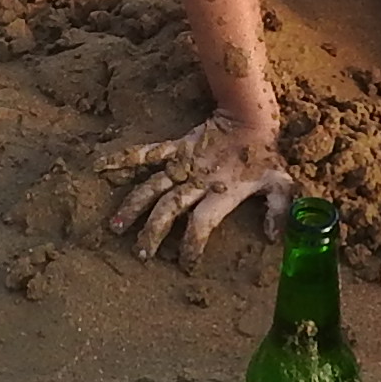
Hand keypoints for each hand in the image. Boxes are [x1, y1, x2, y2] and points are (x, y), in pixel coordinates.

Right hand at [103, 115, 290, 263]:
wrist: (251, 117)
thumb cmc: (266, 154)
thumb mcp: (280, 184)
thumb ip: (278, 211)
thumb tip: (272, 237)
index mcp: (221, 192)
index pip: (202, 223)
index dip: (193, 244)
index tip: (185, 264)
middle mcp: (196, 181)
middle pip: (169, 209)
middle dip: (153, 232)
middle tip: (141, 254)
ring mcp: (183, 164)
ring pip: (152, 187)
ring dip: (133, 207)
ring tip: (116, 226)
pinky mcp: (175, 148)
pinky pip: (146, 153)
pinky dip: (123, 159)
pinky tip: (100, 166)